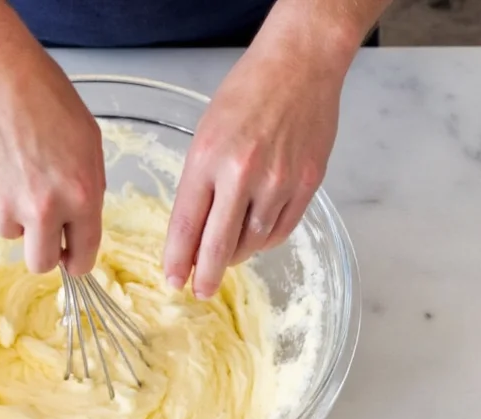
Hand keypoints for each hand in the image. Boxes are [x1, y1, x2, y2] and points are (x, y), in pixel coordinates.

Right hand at [0, 13, 104, 274]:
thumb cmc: (42, 93)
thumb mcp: (86, 139)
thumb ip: (88, 186)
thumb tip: (80, 220)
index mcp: (81, 196)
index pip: (83, 256)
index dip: (77, 262)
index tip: (71, 261)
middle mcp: (43, 209)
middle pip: (40, 263)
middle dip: (43, 252)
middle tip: (42, 231)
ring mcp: (4, 205)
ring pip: (11, 233)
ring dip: (15, 213)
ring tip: (14, 169)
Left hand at [163, 42, 344, 298]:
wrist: (299, 66)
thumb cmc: (245, 95)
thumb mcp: (205, 137)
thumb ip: (199, 185)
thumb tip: (194, 233)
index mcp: (207, 159)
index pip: (186, 225)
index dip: (178, 259)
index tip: (173, 279)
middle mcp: (242, 174)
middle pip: (219, 244)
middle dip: (206, 275)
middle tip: (199, 291)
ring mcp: (278, 181)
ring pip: (253, 242)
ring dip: (236, 256)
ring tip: (226, 259)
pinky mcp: (307, 184)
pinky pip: (281, 230)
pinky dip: (264, 241)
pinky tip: (253, 240)